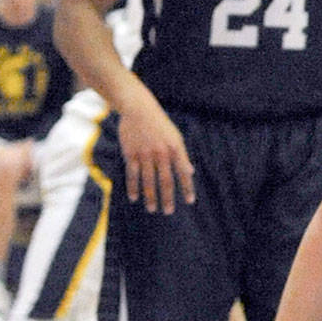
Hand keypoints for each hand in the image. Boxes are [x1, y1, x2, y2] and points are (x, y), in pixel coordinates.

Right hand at [117, 92, 195, 212]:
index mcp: (175, 148)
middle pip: (165, 180)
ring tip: (152, 209)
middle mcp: (161, 153)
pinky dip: (133, 187)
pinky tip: (134, 198)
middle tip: (168, 212)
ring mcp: (145, 153)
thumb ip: (182, 156)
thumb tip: (190, 172)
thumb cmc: (160, 125)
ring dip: (150, 196)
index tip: (190, 201)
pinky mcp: (131, 153)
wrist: (138, 109)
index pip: (183, 172)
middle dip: (167, 198)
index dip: (187, 187)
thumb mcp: (176, 137)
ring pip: (148, 180)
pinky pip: (132, 174)